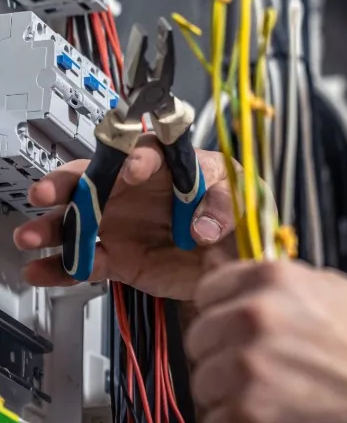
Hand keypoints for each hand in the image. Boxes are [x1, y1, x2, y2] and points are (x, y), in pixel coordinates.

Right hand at [12, 137, 237, 299]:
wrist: (236, 255)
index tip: (132, 169)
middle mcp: (137, 191)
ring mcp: (123, 224)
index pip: (146, 153)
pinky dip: (61, 268)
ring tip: (30, 235)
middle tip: (47, 192)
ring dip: (52, 227)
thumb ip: (223, 207)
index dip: (137, 158)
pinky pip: (86, 261)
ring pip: (79, 221)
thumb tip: (204, 227)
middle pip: (94, 179)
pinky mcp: (120, 257)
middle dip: (67, 184)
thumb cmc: (237, 210)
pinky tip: (40, 269)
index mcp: (168, 165)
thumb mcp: (242, 198)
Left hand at [185, 258, 346, 422]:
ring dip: (226, 392)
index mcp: (273, 279)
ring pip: (202, 380)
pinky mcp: (243, 412)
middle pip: (199, 336)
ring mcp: (246, 365)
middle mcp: (254, 316)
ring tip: (266, 393)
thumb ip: (285, 279)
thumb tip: (241, 274)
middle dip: (221, 353)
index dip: (220, 310)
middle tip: (254, 366)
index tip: (232, 325)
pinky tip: (269, 416)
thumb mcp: (332, 290)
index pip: (209, 289)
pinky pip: (213, 420)